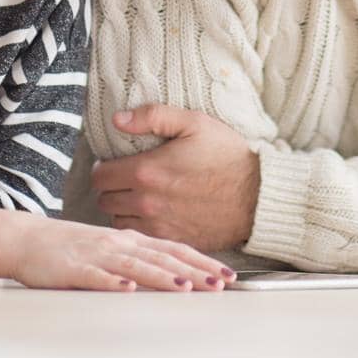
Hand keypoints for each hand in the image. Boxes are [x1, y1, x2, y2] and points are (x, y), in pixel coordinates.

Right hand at [8, 218, 235, 291]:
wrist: (25, 239)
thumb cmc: (70, 248)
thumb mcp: (110, 248)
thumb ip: (138, 257)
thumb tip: (174, 271)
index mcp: (128, 240)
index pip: (173, 249)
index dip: (201, 261)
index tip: (227, 275)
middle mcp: (118, 244)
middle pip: (162, 257)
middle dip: (193, 271)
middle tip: (220, 283)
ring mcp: (96, 255)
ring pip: (134, 266)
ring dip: (160, 277)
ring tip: (185, 287)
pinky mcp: (73, 269)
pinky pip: (95, 277)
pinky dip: (112, 283)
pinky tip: (127, 290)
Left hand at [92, 104, 260, 252]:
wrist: (257, 197)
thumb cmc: (227, 156)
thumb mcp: (194, 123)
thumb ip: (153, 116)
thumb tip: (118, 119)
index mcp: (147, 171)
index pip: (100, 177)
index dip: (103, 168)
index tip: (114, 164)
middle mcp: (147, 202)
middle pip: (104, 201)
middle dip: (111, 189)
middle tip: (125, 180)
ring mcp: (159, 226)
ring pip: (119, 221)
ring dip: (123, 210)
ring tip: (137, 197)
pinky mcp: (172, 241)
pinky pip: (140, 237)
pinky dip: (140, 227)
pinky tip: (153, 215)